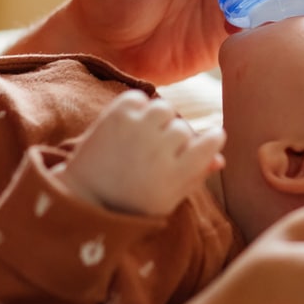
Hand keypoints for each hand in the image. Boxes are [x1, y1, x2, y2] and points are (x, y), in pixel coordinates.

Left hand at [56, 90, 224, 215]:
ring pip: (163, 109)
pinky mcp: (115, 117)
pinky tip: (130, 126)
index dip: (212, 139)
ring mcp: (136, 130)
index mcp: (175, 175)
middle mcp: (159, 150)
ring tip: (144, 136)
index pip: (209, 144)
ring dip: (158, 120)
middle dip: (176, 138)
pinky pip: (139, 98)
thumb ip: (195, 177)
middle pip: (183, 128)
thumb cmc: (130, 204)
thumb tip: (219, 158)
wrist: (84, 199)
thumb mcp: (168, 199)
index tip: (211, 138)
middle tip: (160, 151)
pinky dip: (137, 108)